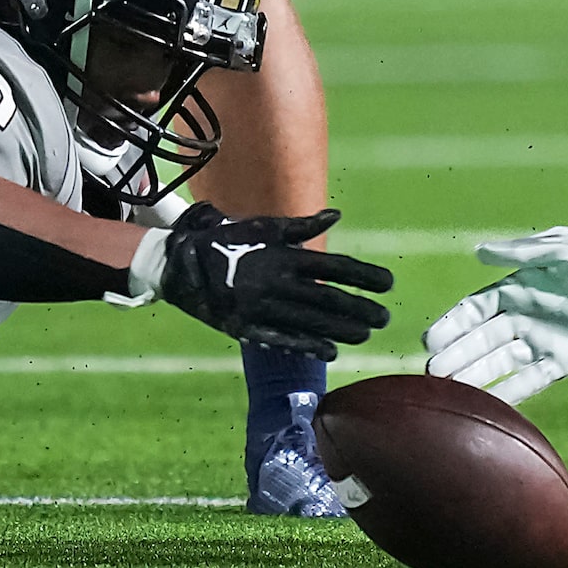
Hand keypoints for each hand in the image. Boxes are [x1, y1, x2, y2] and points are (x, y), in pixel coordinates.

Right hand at [137, 204, 393, 357]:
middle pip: (326, 298)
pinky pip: (281, 339)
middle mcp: (275, 281)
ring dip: (340, 329)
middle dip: (358, 308)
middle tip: (384, 316)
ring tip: (366, 334)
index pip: (333, 265)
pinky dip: (307, 346)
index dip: (363, 275)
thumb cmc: (227, 242)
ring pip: (309, 321)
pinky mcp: (245, 327)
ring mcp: (260, 307)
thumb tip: (336, 215)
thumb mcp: (263, 227)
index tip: (388, 282)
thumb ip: (301, 226)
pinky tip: (330, 352)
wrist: (179, 265)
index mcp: (282, 254)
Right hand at [423, 226, 567, 403]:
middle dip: (456, 355)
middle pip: (481, 340)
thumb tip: (479, 252)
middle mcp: (522, 318)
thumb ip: (521, 252)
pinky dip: (510, 392)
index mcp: (515, 289)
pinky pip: (531, 381)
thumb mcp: (558, 248)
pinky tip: (488, 405)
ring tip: (448, 390)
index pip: (475, 310)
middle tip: (431, 372)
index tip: (430, 339)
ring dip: (474, 376)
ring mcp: (540, 342)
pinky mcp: (563, 362)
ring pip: (499, 363)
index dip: (452, 324)